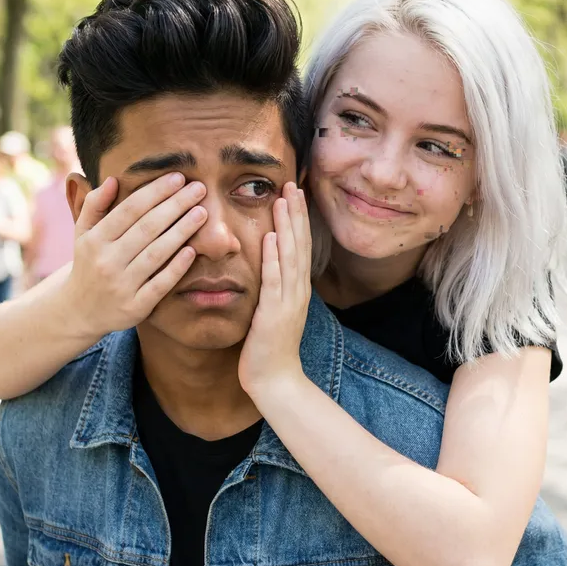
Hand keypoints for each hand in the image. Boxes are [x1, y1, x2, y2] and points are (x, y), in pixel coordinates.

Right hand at [63, 172, 207, 337]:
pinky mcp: (135, 307)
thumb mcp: (83, 233)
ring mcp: (121, 285)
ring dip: (181, 231)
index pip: (129, 210)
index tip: (178, 177)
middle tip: (199, 189)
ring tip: (202, 213)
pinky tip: (192, 250)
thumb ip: (94, 205)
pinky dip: (176, 267)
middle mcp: (106, 261)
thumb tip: (114, 180)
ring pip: (156, 254)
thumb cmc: (89, 262)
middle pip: (147, 228)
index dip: (155, 192)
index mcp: (94, 240)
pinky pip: (159, 284)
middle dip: (175, 205)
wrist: (79, 310)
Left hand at [239, 182, 311, 397]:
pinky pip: (274, 280)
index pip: (299, 247)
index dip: (297, 219)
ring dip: (287, 225)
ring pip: (290, 255)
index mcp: (296, 289)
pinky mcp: (274, 313)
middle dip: (295, 213)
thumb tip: (267, 267)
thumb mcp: (272, 313)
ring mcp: (288, 301)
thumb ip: (272, 289)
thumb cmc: (269, 349)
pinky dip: (274, 257)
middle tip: (292, 183)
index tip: (293, 193)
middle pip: (299, 244)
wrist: (275, 381)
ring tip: (284, 198)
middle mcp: (297, 290)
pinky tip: (272, 236)